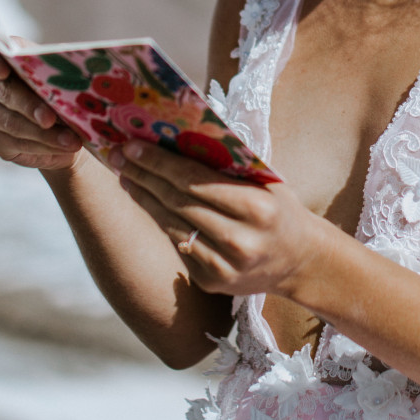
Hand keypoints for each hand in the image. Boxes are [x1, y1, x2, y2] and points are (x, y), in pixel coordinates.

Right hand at [0, 44, 83, 171]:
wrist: (63, 126)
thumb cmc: (61, 91)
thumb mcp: (63, 77)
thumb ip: (60, 72)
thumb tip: (75, 76)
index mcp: (1, 58)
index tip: (3, 70)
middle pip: (4, 91)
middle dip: (29, 105)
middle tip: (50, 118)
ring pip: (10, 122)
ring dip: (43, 133)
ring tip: (70, 140)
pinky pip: (15, 143)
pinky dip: (42, 146)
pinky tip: (62, 147)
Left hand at [108, 141, 334, 302]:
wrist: (300, 260)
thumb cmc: (279, 208)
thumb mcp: (266, 182)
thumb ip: (229, 165)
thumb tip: (177, 138)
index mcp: (257, 208)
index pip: (196, 180)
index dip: (160, 161)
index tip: (132, 144)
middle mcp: (240, 241)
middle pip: (178, 202)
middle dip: (144, 175)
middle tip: (118, 155)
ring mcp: (224, 267)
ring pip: (172, 225)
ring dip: (144, 198)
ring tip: (127, 175)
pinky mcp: (212, 282)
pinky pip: (179, 244)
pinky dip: (161, 221)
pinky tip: (148, 202)